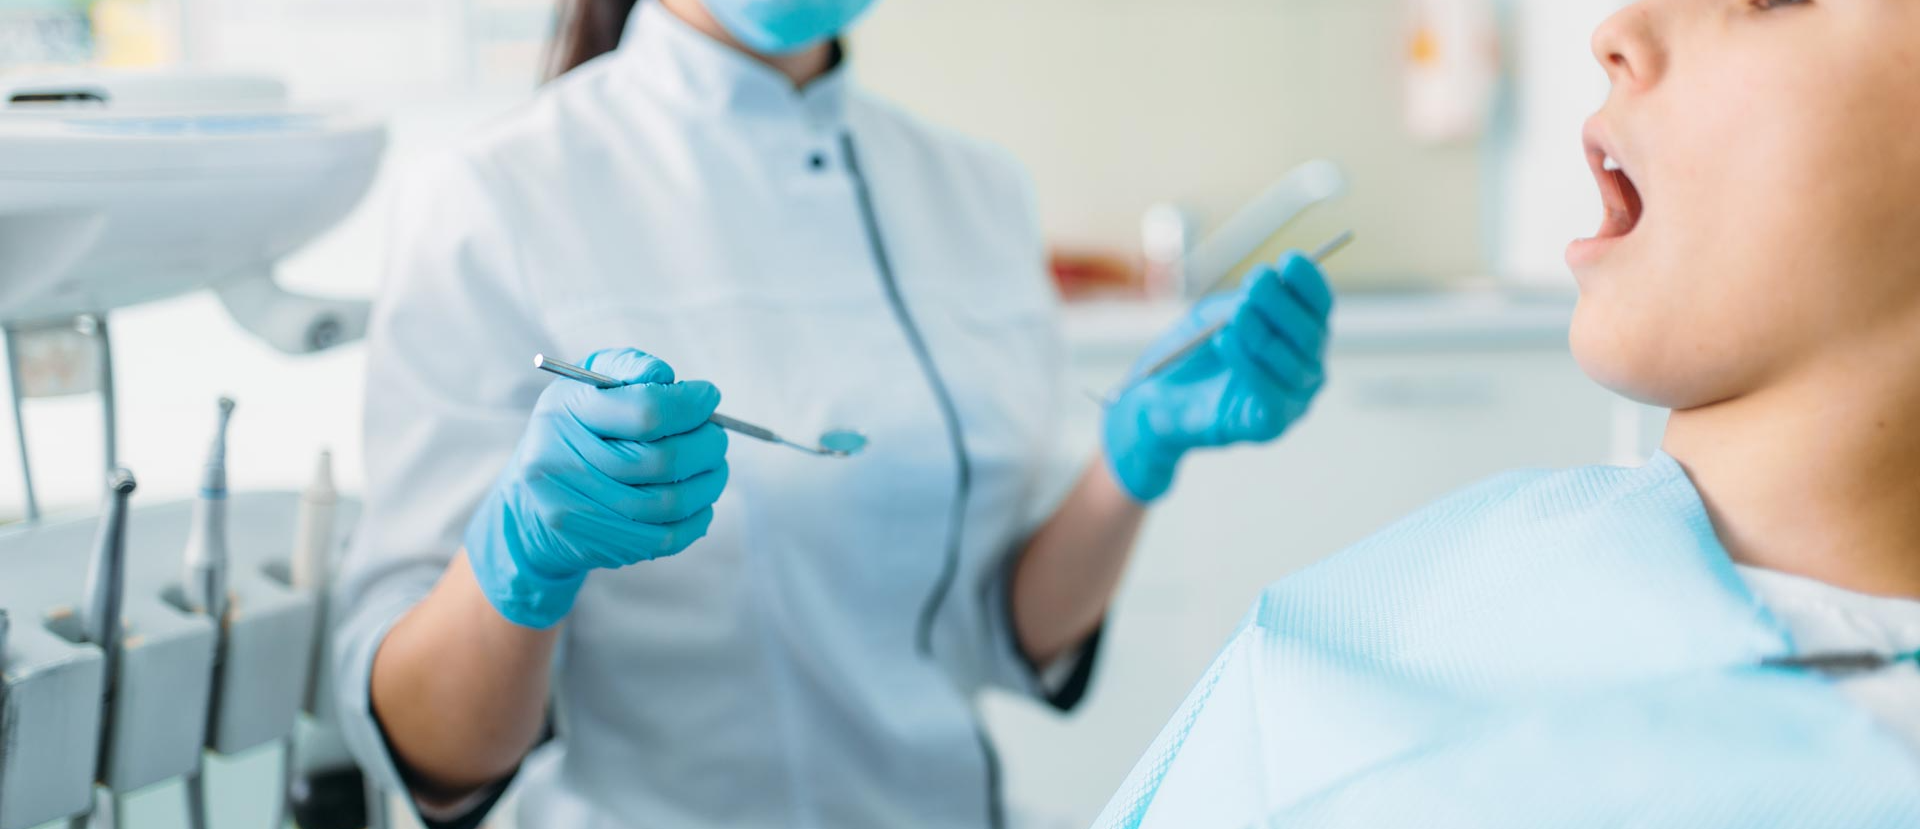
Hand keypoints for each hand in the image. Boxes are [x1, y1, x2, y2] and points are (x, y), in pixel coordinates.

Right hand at [465, 348, 729, 628]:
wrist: (529, 501)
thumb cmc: (574, 427)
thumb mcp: (588, 382)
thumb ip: (628, 367)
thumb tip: (666, 377)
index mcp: (564, 414)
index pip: (645, 412)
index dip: (690, 405)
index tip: (708, 397)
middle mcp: (563, 464)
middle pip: (663, 460)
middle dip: (707, 444)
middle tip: (716, 435)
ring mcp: (579, 511)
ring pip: (670, 502)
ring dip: (709, 482)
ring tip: (714, 465)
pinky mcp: (599, 545)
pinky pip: (666, 538)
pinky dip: (697, 517)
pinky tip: (701, 499)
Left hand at [1103, 252, 1333, 502]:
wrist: (1156, 399)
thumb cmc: (1192, 354)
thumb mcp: (1214, 316)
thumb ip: (1241, 303)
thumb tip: (1267, 285)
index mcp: (1298, 334)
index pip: (1319, 306)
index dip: (1310, 282)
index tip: (1290, 260)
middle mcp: (1306, 366)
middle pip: (1312, 333)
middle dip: (1283, 304)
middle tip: (1255, 282)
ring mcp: (1293, 399)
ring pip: (1293, 364)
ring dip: (1263, 334)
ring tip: (1236, 316)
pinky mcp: (1271, 426)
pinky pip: (1271, 394)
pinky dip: (1249, 365)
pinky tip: (1226, 340)